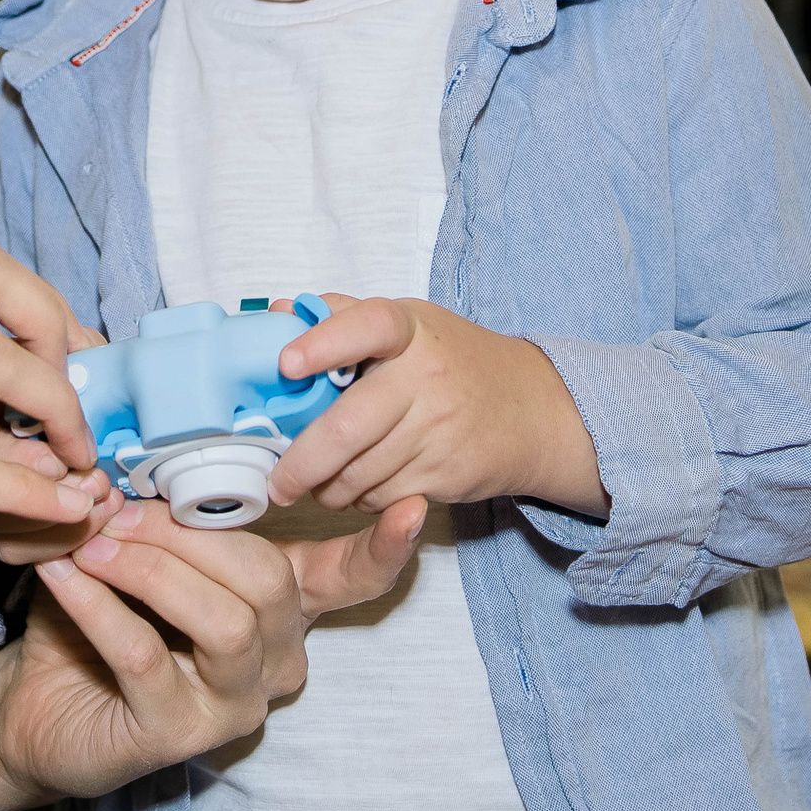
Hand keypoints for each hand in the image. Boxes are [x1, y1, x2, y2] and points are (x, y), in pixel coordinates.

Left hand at [0, 498, 416, 801]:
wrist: (40, 704)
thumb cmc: (100, 613)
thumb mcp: (132, 548)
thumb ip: (146, 512)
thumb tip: (123, 474)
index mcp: (281, 603)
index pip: (350, 577)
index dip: (383, 549)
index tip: (412, 507)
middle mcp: (277, 656)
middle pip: (267, 580)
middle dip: (189, 532)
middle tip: (116, 506)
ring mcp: (236, 702)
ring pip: (224, 622)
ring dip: (149, 569)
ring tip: (90, 542)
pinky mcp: (182, 734)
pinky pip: (149, 655)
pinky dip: (99, 605)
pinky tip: (64, 575)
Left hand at [269, 294, 608, 516]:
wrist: (533, 410)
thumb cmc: (451, 361)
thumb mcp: (408, 323)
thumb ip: (343, 316)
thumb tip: (280, 311)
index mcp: (409, 330)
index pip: (367, 326)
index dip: (323, 343)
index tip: (286, 364)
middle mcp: (425, 376)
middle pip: (346, 428)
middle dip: (300, 464)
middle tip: (278, 482)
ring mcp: (439, 428)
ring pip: (359, 473)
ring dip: (327, 488)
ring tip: (317, 484)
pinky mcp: (448, 472)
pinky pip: (384, 497)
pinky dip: (360, 500)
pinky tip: (358, 488)